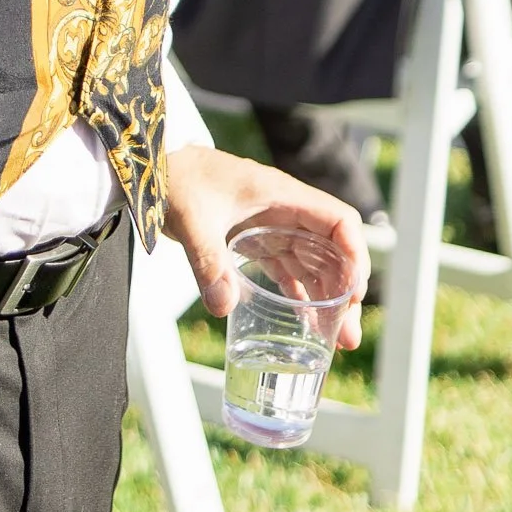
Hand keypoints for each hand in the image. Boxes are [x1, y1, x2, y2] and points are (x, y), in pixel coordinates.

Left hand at [164, 144, 368, 346]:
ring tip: (335, 340)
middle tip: (347, 335)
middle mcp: (284, 211)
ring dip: (328, 298)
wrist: (156, 170)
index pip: (338, 220)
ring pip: (314, 263)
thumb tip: (223, 306)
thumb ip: (208, 261)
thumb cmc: (177, 181)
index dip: (355, 255)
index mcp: (281, 195)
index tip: (353, 294)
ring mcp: (272, 225)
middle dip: (345, 291)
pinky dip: (302, 294)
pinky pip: (290, 269)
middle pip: (332, 250)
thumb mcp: (192, 220)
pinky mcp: (256, 239)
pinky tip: (307, 323)